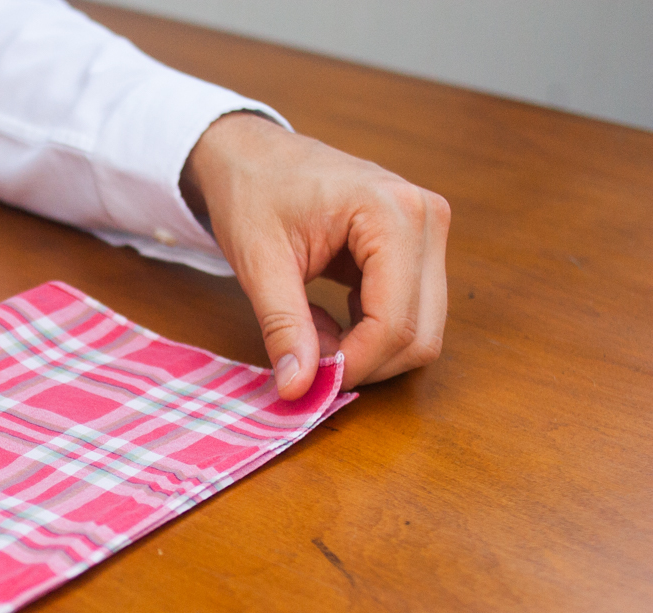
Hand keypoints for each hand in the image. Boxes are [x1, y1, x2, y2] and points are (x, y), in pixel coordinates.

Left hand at [180, 112, 450, 398]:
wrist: (252, 156)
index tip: (309, 380)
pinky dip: (368, 335)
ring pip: (420, 331)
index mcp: (393, 214)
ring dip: (367, 352)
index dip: (355, 365)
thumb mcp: (259, 263)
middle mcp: (426, 220)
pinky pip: (408, 315)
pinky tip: (327, 322)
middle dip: (365, 364)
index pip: (396, 322)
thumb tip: (299, 387)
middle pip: (420, 333)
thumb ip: (284, 326)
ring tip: (312, 337)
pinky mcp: (417, 249)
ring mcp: (428, 233)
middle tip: (308, 366)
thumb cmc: (253, 194)